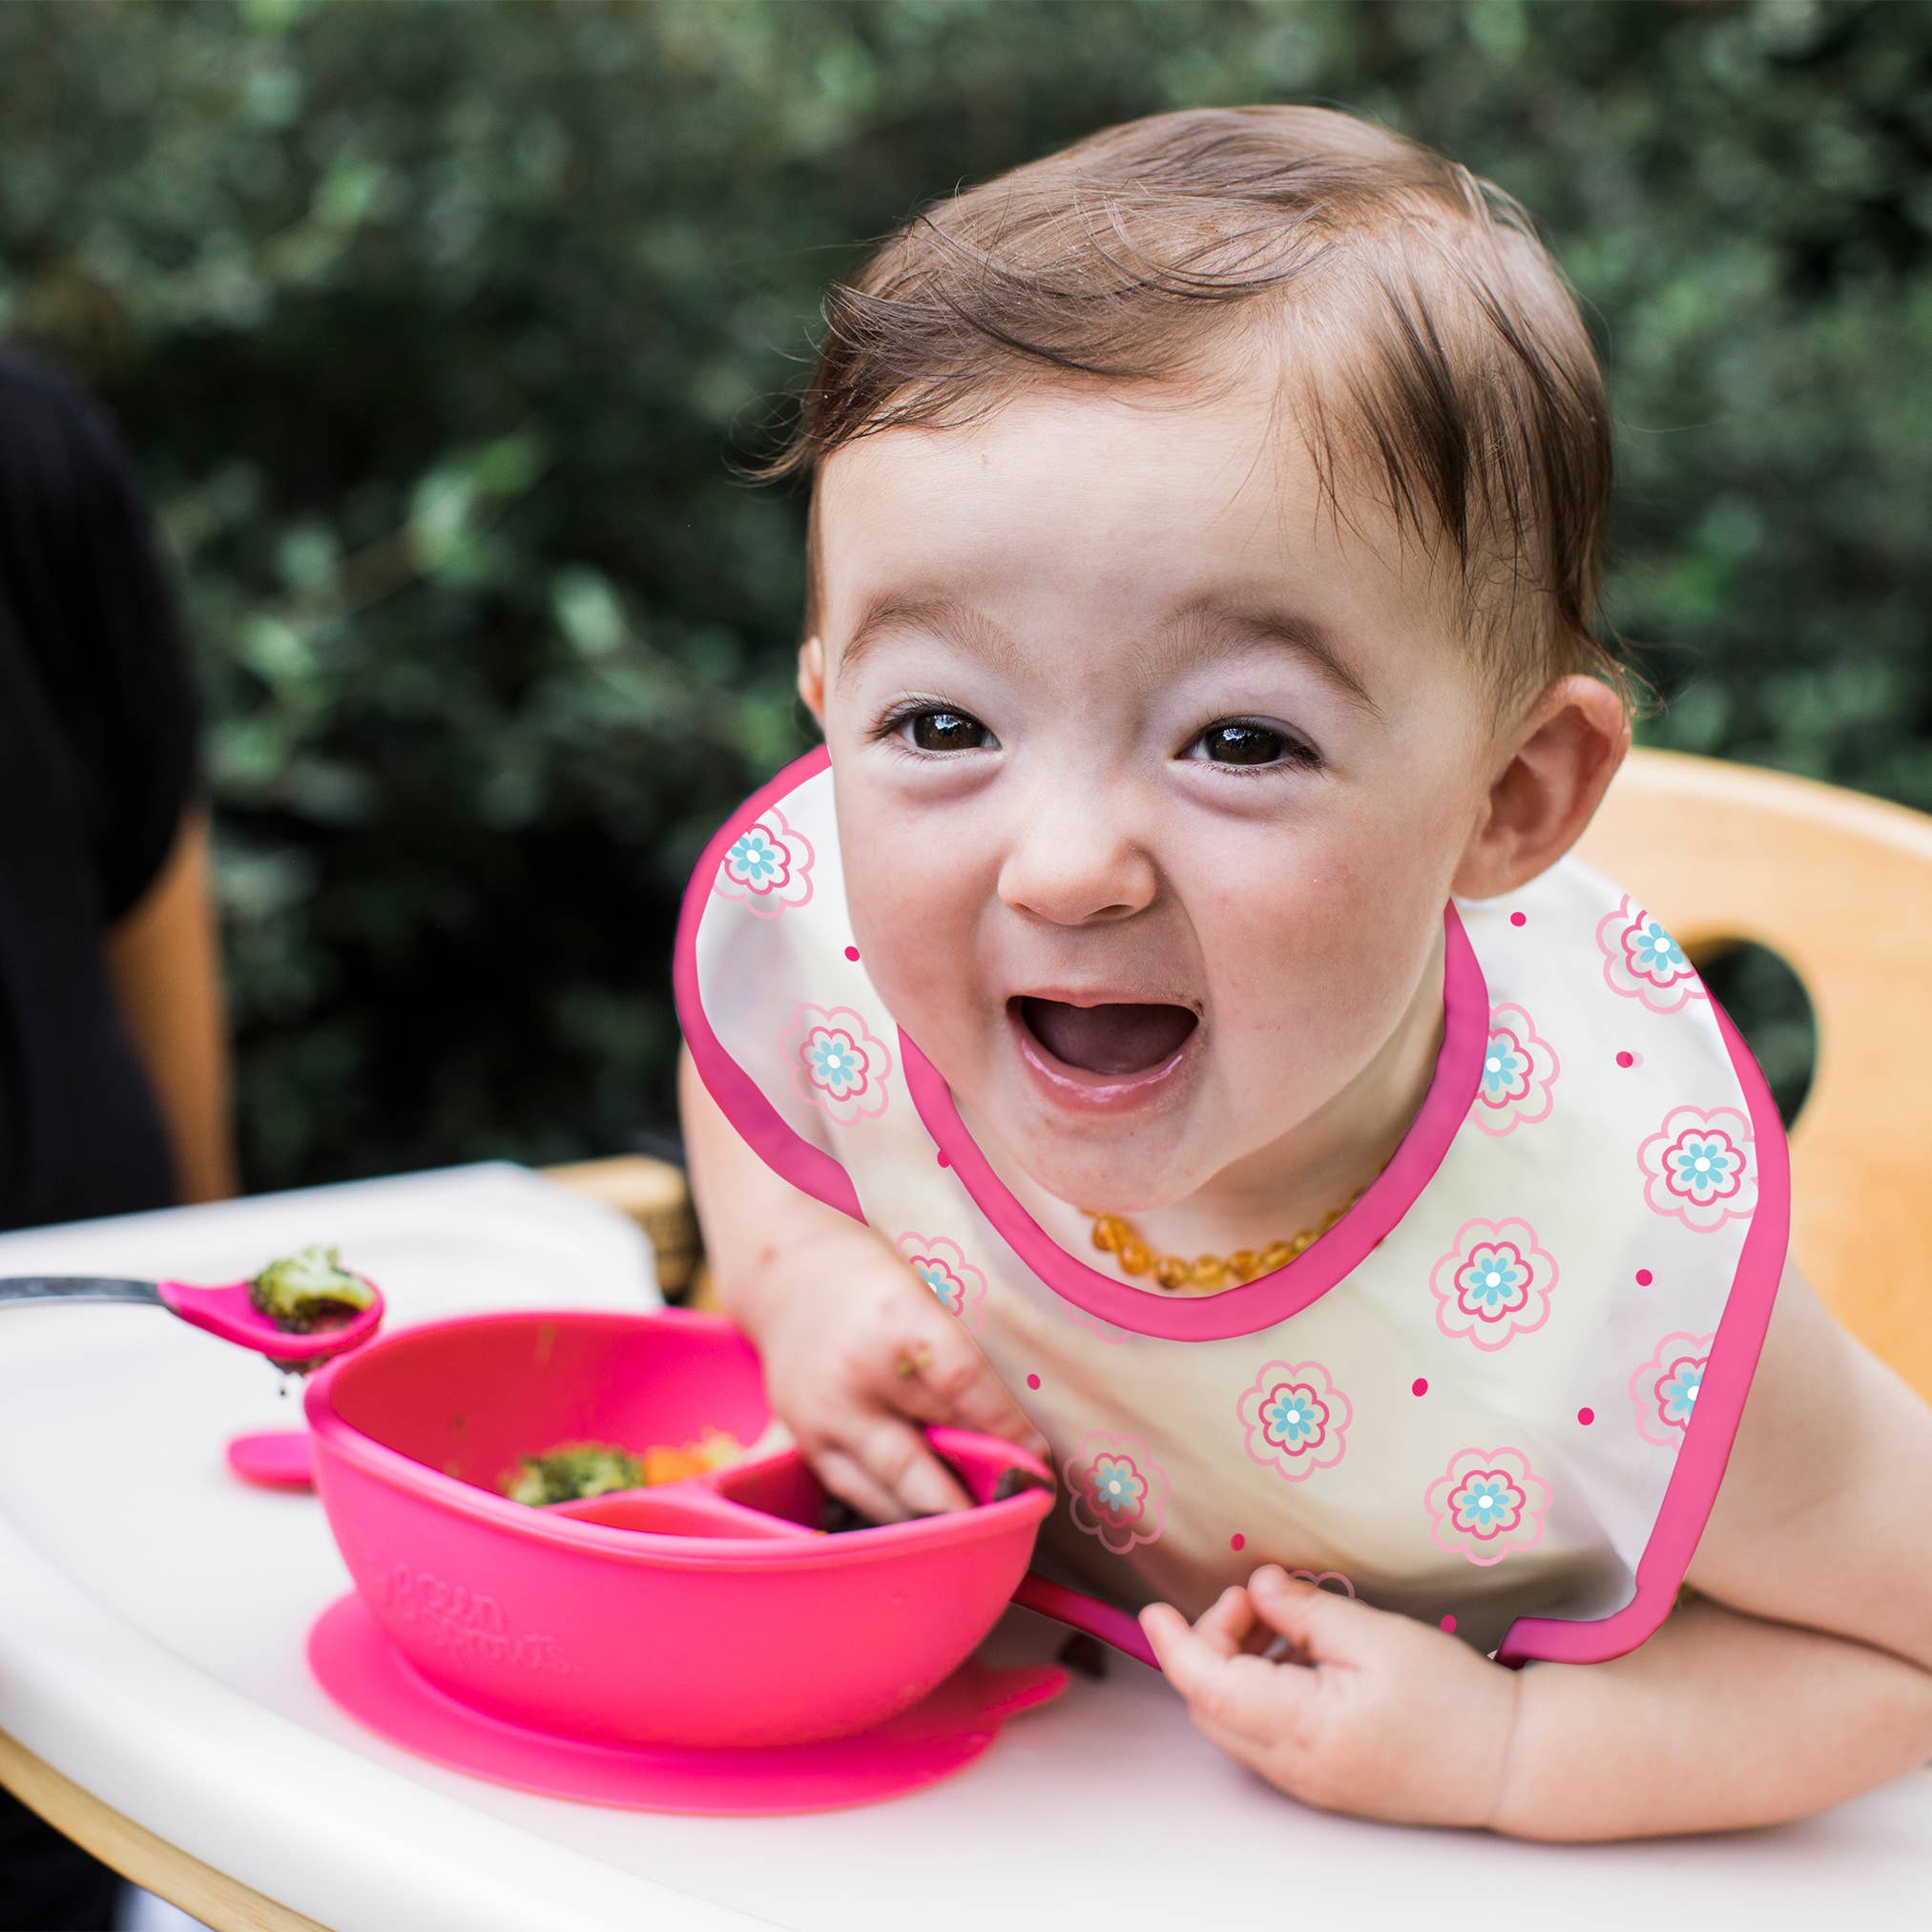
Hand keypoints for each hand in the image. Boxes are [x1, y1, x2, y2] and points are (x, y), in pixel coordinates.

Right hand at [750, 1230, 1051, 1523]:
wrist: (791, 1278)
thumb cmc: (880, 1290)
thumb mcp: (928, 1303)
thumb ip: (959, 1368)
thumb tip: (1013, 1444)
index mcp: (894, 1320)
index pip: (958, 1379)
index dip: (1002, 1424)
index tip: (1037, 1459)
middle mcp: (850, 1377)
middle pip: (914, 1460)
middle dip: (966, 1503)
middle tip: (1012, 1522)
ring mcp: (819, 1420)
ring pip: (884, 1495)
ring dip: (934, 1522)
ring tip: (981, 1537)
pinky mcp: (803, 1446)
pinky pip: (858, 1497)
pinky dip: (900, 1515)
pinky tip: (933, 1525)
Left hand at [1138, 1564, 1522, 1829]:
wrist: (1512, 1762)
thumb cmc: (1452, 1698)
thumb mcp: (1376, 1636)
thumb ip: (1307, 1611)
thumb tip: (1258, 1586)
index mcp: (1305, 1729)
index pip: (1208, 1687)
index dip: (1174, 1645)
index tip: (1153, 1609)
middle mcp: (1295, 1768)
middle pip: (1212, 1705)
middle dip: (1214, 1644)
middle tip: (1256, 1601)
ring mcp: (1309, 1782)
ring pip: (1236, 1721)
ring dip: (1239, 1666)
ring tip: (1286, 1621)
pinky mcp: (1325, 1781)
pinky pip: (1267, 1735)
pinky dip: (1264, 1690)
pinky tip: (1304, 1657)